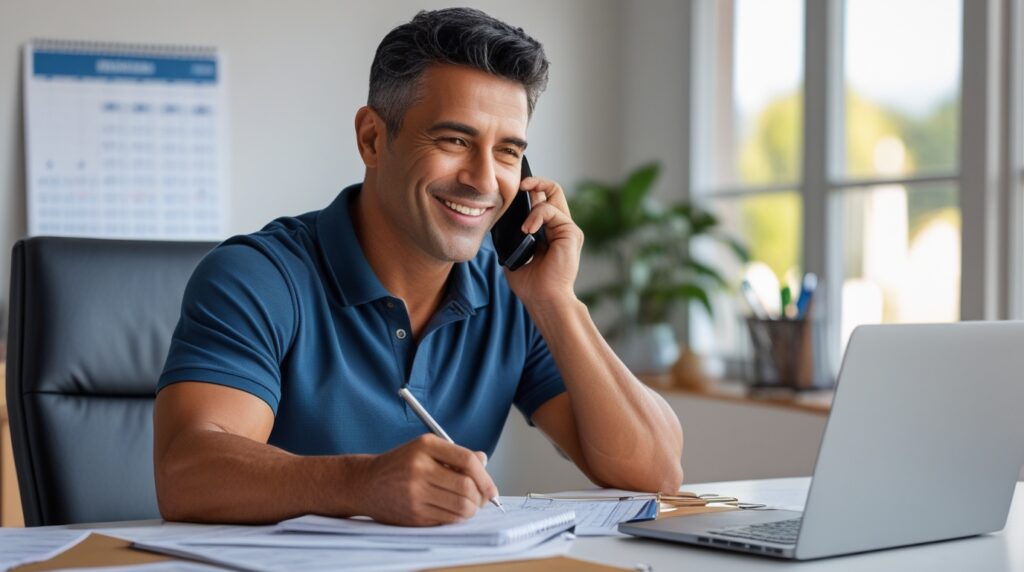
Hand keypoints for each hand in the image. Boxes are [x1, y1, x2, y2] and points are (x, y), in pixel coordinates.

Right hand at [354, 434, 496, 525]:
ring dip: (471, 509)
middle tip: (483, 499)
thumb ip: (455, 454)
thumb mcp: (425, 449)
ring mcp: (415, 492)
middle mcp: (419, 468)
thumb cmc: (401, 465)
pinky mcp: (413, 513)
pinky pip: (447, 519)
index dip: (485, 476)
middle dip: (481, 496)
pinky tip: (453, 511)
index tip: (491, 487)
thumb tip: (483, 462)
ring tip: (469, 506)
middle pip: (466, 486)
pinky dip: (457, 518)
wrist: (366, 483)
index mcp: (425, 446)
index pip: (467, 460)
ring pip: (460, 506)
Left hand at [503, 176, 582, 308]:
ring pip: (554, 195)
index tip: (514, 190)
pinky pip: (552, 211)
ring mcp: (567, 229)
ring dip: (533, 203)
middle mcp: (561, 227)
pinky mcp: (571, 232)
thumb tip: (500, 222)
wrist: (544, 299)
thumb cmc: (531, 285)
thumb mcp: (516, 254)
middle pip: (553, 190)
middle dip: (536, 181)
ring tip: (523, 226)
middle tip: (520, 183)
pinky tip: (527, 230)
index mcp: (549, 232)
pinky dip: (537, 216)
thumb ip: (513, 236)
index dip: (530, 190)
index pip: (543, 200)